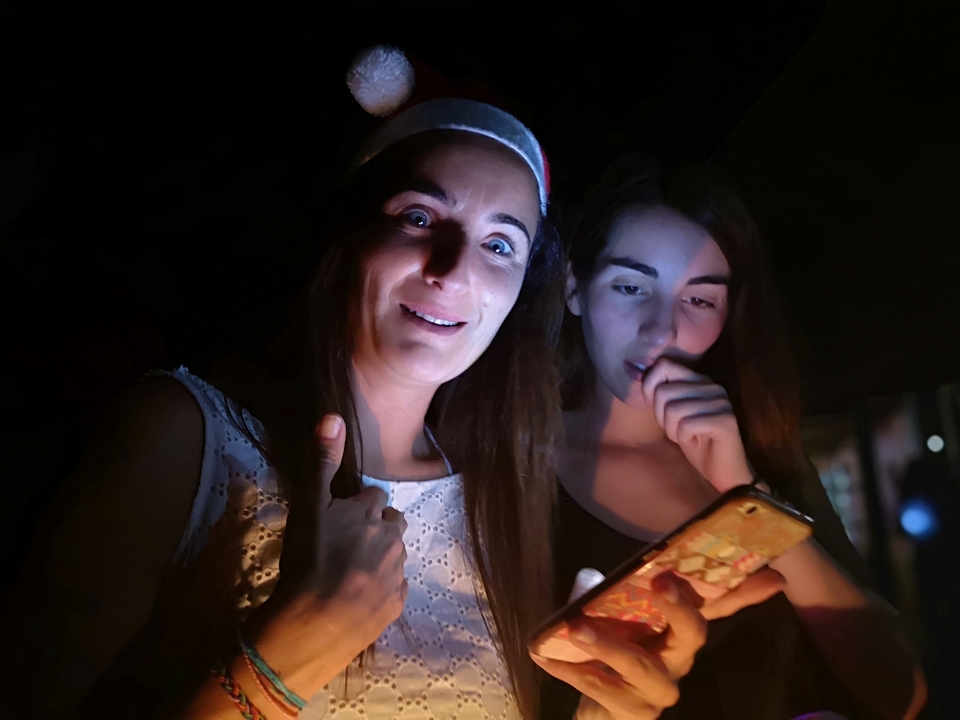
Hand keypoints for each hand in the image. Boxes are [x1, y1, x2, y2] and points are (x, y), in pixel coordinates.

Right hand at [245, 414, 407, 694]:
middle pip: (391, 523)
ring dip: (378, 557)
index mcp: (372, 511)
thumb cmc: (306, 560)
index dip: (358, 506)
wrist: (311, 624)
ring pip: (394, 555)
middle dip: (375, 529)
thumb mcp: (307, 506)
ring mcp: (398, 572)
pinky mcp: (398, 603)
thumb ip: (322, 461)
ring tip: (348, 572)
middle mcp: (393, 536)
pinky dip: (380, 588)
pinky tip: (356, 596)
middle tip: (345, 545)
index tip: (341, 519)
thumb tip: (334, 415)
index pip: (375, 497)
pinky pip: (394, 587)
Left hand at [532, 569, 785, 719]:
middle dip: (681, 608)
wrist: (596, 713)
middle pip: (694, 633)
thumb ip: (602, 592)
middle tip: (661, 583)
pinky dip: (576, 672)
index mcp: (678, 629)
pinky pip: (607, 692)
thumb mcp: (607, 614)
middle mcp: (678, 658)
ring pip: (642, 666)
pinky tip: (548, 658)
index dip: (746, 592)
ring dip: (609, 645)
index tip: (775, 576)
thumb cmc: (608, 651)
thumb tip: (590, 575)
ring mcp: (659, 690)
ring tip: (577, 627)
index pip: (718, 606)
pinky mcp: (634, 714)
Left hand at [641, 357, 752, 492]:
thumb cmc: (695, 442)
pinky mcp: (725, 421)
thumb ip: (660, 392)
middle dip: (662, 416)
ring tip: (687, 436)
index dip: (650, 387)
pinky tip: (696, 441)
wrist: (722, 471)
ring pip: (673, 409)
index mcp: (700, 380)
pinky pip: (686, 425)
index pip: (664, 365)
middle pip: (664, 391)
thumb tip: (634, 369)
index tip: (656, 407)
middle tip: (677, 429)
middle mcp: (713, 386)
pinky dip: (683, 437)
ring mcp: (721, 402)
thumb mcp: (671, 413)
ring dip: (673, 430)